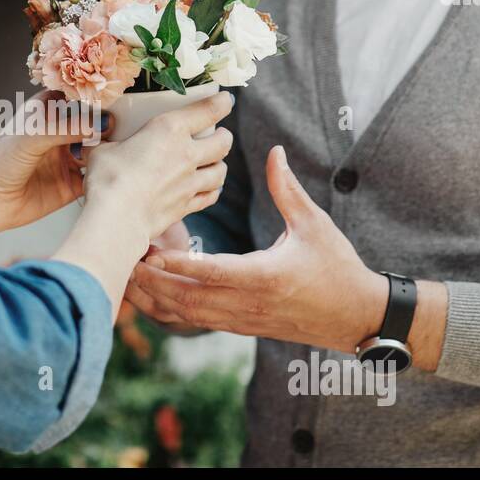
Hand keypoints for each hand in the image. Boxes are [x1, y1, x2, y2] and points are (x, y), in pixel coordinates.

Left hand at [0, 90, 112, 232]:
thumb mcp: (33, 136)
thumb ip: (66, 129)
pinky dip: (105, 174)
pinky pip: (96, 178)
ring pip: (100, 150)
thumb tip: (101, 125)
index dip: (99, 96)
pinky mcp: (71, 186)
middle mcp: (62, 133)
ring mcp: (68, 159)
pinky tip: (111, 171)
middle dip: (111, 124)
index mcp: (50, 112)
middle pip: (96, 124)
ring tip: (120, 149)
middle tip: (125, 126)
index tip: (120, 96)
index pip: (80, 97)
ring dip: (111, 150)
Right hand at [52, 91, 235, 316]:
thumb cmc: (108, 180)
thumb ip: (110, 143)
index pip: (209, 110)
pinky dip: (212, 191)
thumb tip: (102, 142)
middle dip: (223, 136)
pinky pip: (210, 196)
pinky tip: (206, 189)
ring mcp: (190, 182)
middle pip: (223, 142)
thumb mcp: (102, 150)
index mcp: (169, 129)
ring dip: (220, 165)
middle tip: (218, 134)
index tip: (225, 100)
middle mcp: (187, 154)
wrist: (116, 219)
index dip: (222, 102)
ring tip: (214, 163)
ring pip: (221, 171)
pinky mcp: (186, 206)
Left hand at [125, 145, 446, 368]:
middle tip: (123, 262)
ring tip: (128, 280)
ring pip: (189, 316)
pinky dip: (172, 312)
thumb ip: (287, 190)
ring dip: (157, 300)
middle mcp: (248, 304)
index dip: (177, 266)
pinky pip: (199, 322)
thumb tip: (275, 152)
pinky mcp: (242, 327)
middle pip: (188, 301)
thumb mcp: (315, 224)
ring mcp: (243, 320)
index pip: (211, 273)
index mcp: (264, 277)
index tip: (149, 252)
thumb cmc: (338, 267)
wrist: (356, 316)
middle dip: (153, 285)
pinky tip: (153, 297)